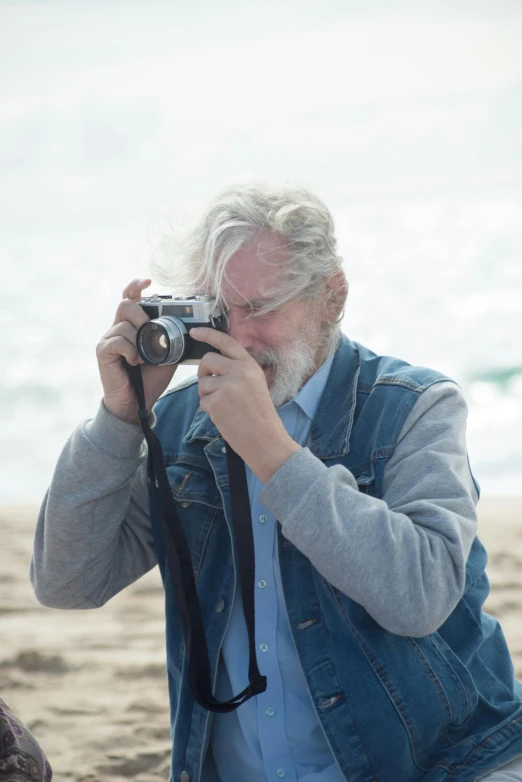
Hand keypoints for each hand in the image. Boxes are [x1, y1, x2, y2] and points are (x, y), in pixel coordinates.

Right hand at [96, 278, 177, 424]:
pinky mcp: (103, 351)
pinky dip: (130, 350)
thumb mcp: (167, 356)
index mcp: (133, 326)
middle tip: (150, 332)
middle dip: (141, 316)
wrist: (137, 402)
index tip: (148, 281)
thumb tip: (189, 327)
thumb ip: (172, 340)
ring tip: (143, 358)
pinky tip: (134, 362)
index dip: (136, 286)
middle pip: (125, 305)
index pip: (129, 298)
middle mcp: (118, 328)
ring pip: (123, 324)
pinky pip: (118, 340)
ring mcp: (109, 339)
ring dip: (138, 340)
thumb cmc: (150, 379)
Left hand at [191, 328, 300, 481]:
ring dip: (207, 395)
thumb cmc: (260, 415)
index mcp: (250, 365)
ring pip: (203, 382)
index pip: (226, 342)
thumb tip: (212, 364)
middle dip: (203, 372)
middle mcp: (239, 372)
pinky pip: (203, 400)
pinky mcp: (216, 402)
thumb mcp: (256, 384)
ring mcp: (227, 387)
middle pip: (207, 360)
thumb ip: (238, 371)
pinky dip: (209, 409)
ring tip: (225, 406)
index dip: (208, 334)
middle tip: (210, 385)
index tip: (194, 331)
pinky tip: (224, 416)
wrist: (265, 439)